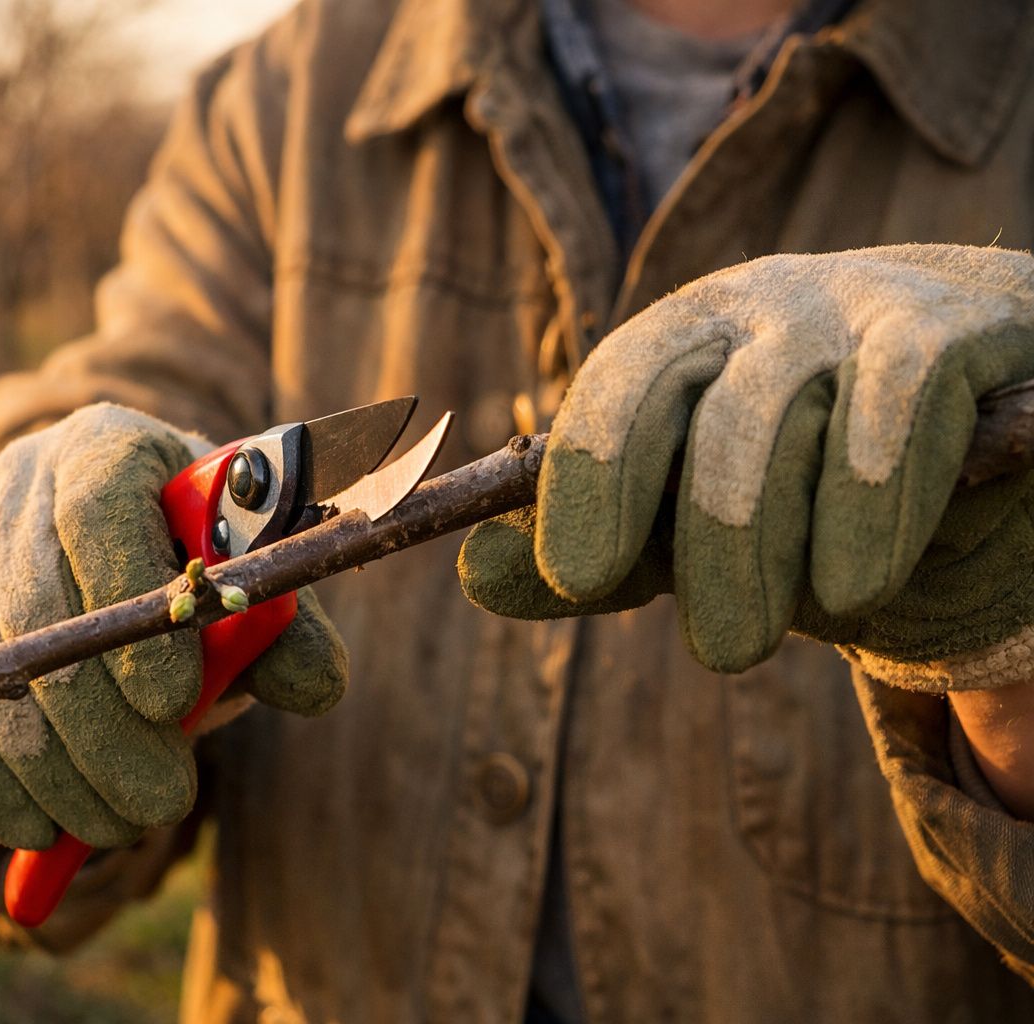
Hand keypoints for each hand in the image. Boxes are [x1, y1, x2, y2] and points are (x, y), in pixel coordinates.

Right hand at [0, 403, 346, 850]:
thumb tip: (315, 685)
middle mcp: (13, 490)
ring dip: (51, 774)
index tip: (173, 702)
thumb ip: (285, 623)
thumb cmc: (184, 557)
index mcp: (105, 450)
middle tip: (159, 804)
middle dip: (102, 730)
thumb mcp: (244, 569)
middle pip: (36, 612)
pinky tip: (39, 826)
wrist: (84, 544)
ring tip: (117, 825)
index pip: (95, 509)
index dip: (125, 602)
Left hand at [460, 244, 1033, 690]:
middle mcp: (758, 306)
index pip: (612, 394)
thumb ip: (599, 555)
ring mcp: (856, 305)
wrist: (974, 392)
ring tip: (810, 621)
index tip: (577, 577)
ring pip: (791, 418)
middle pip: (705, 416)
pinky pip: (901, 402)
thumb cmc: (804, 470)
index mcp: (679, 339)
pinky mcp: (950, 327)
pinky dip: (877, 498)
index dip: (589, 482)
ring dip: (784, 538)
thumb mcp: (690, 518)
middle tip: (723, 652)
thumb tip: (475, 574)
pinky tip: (859, 581)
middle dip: (708, 543)